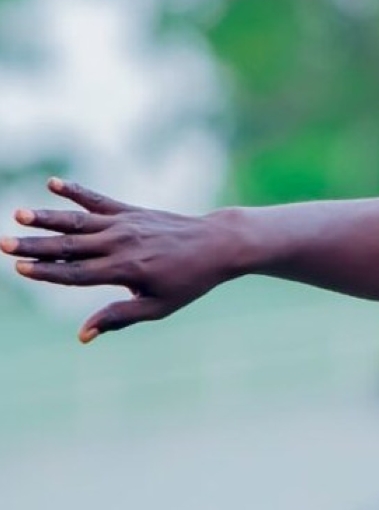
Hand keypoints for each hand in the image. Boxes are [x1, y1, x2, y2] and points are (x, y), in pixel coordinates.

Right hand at [2, 178, 241, 342]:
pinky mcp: (132, 212)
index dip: (47, 272)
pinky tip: (53, 183)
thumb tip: (82, 335)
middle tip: (2, 243)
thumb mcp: (158, 306)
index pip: (77, 273)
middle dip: (35, 246)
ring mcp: (126, 225)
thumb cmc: (189, 281)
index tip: (18, 268)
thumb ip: (119, 316)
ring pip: (79, 221)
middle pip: (70, 246)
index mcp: (125, 270)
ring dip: (47, 217)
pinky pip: (99, 200)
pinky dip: (77, 191)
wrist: (217, 244)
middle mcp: (121, 244)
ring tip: (18, 214)